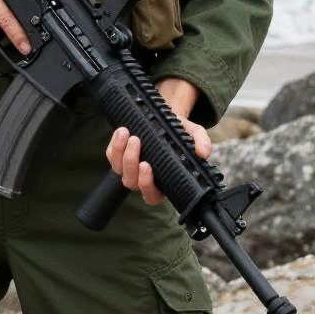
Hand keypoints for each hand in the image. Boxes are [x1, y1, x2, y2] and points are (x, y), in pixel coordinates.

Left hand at [104, 78, 210, 205]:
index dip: (147, 184)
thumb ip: (201, 142)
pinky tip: (122, 131)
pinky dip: (114, 144)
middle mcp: (143, 179)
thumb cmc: (178, 132)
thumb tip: (203, 152)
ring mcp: (128, 168)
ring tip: (128, 133)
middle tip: (137, 141)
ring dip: (121, 152)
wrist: (164, 118)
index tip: (148, 165)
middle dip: (131, 162)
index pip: (151, 195)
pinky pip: (111, 155)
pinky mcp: (117, 156)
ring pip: (118, 169)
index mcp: (162, 182)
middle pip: (131, 182)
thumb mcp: (193, 134)